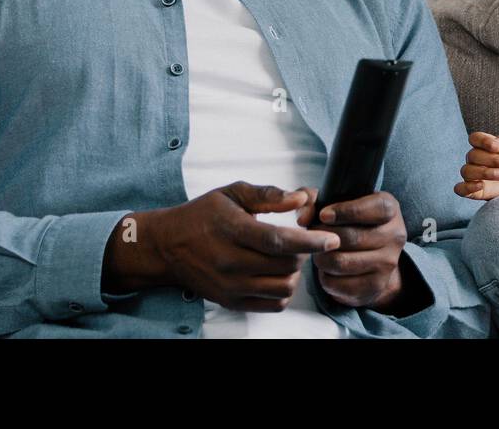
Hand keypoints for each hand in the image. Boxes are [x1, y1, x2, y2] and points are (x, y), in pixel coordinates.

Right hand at [150, 181, 340, 311]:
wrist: (167, 246)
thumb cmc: (202, 215)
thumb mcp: (233, 193)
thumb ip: (269, 195)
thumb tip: (302, 197)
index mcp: (233, 231)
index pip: (279, 241)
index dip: (310, 241)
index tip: (331, 239)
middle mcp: (231, 262)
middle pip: (286, 265)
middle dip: (303, 252)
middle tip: (301, 240)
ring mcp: (230, 286)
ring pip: (283, 287)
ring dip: (295, 272)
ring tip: (289, 257)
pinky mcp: (231, 301)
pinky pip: (272, 305)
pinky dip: (283, 291)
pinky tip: (278, 274)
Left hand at [297, 189, 408, 309]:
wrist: (370, 258)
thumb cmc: (350, 223)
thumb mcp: (336, 203)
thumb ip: (314, 201)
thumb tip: (303, 217)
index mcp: (390, 208)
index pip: (375, 208)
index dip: (347, 211)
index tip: (324, 215)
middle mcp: (395, 235)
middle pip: (351, 237)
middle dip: (323, 236)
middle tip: (313, 236)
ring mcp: (388, 263)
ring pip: (341, 262)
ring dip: (321, 257)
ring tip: (318, 251)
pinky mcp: (375, 286)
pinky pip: (338, 283)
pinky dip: (324, 276)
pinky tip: (327, 269)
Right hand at [454, 131, 498, 203]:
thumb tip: (494, 143)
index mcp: (484, 146)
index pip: (474, 138)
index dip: (482, 141)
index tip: (496, 147)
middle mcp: (475, 160)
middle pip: (472, 155)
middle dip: (492, 159)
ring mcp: (473, 176)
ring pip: (466, 171)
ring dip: (484, 172)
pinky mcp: (473, 192)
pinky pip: (460, 189)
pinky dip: (468, 187)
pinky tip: (481, 185)